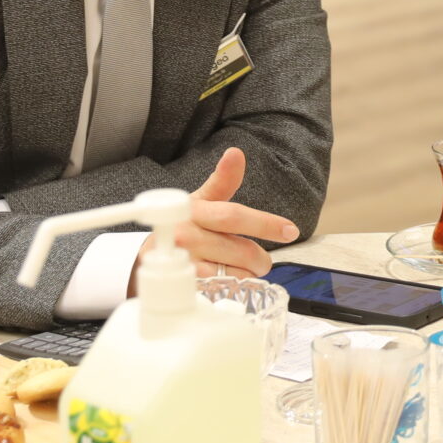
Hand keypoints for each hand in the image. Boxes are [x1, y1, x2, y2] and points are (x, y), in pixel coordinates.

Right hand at [131, 148, 296, 289]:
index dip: (265, 223)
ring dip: (246, 275)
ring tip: (242, 270)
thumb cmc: (183, 225)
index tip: (291, 230)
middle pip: (241, 250)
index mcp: (195, 210)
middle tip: (263, 262)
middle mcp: (185, 234)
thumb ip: (223, 180)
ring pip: (234, 273)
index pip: (234, 216)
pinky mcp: (181, 285)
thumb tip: (236, 153)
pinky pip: (220, 289)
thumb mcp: (200, 201)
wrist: (150, 255)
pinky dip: (231, 286)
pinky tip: (228, 281)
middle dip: (260, 259)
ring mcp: (182, 262)